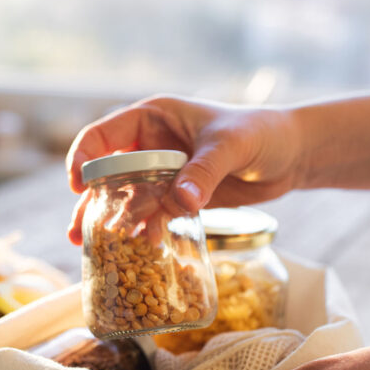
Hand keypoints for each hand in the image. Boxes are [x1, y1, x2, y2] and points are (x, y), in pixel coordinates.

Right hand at [66, 95, 304, 244]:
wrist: (292, 155)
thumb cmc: (262, 132)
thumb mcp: (231, 146)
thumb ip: (204, 171)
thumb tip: (179, 202)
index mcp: (153, 118)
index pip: (104, 135)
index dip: (85, 158)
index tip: (79, 186)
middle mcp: (151, 145)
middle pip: (107, 174)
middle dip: (90, 202)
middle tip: (78, 232)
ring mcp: (163, 174)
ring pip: (126, 198)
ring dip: (111, 222)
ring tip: (95, 250)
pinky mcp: (178, 197)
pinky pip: (152, 215)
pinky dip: (142, 232)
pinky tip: (136, 252)